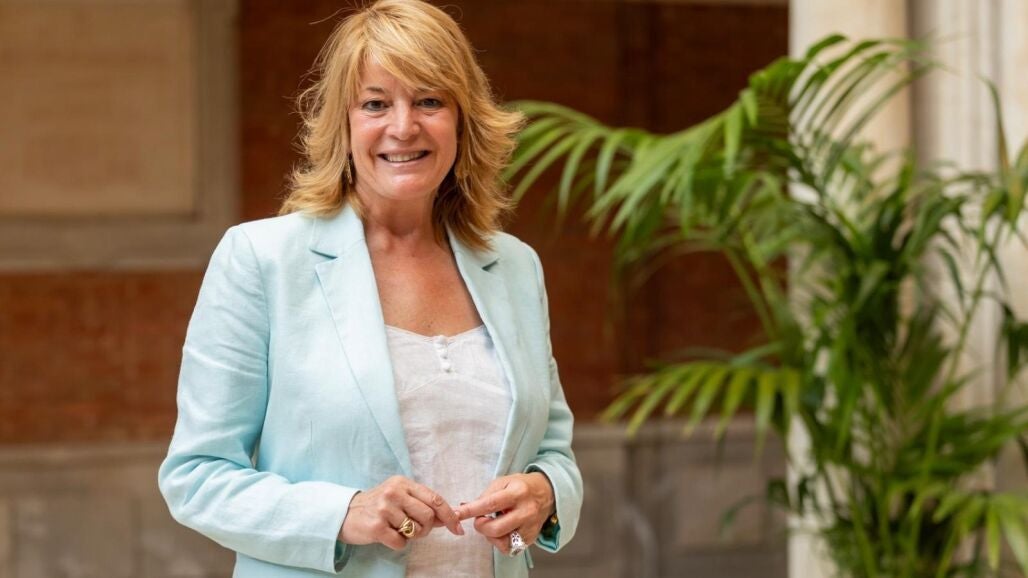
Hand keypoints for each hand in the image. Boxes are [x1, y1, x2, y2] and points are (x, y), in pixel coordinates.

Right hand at [338, 475, 463, 550]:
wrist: (345, 513)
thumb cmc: (377, 506)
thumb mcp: (399, 497)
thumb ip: (422, 504)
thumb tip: (449, 518)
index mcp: (403, 483)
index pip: (435, 499)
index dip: (449, 515)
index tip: (457, 528)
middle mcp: (394, 492)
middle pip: (428, 516)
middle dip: (426, 529)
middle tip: (415, 530)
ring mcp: (384, 509)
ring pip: (416, 531)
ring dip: (411, 536)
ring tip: (397, 529)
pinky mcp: (376, 526)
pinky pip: (401, 543)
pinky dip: (398, 543)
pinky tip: (387, 535)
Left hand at [455, 473, 554, 554]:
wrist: (547, 493)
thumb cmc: (522, 486)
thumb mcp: (504, 482)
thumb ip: (485, 495)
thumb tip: (465, 508)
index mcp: (517, 492)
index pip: (489, 504)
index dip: (470, 510)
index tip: (456, 514)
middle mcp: (526, 511)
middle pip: (495, 528)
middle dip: (481, 525)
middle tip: (480, 519)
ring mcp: (529, 527)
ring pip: (502, 541)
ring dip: (490, 534)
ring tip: (493, 523)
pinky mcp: (531, 538)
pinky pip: (509, 547)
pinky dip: (500, 541)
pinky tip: (502, 530)